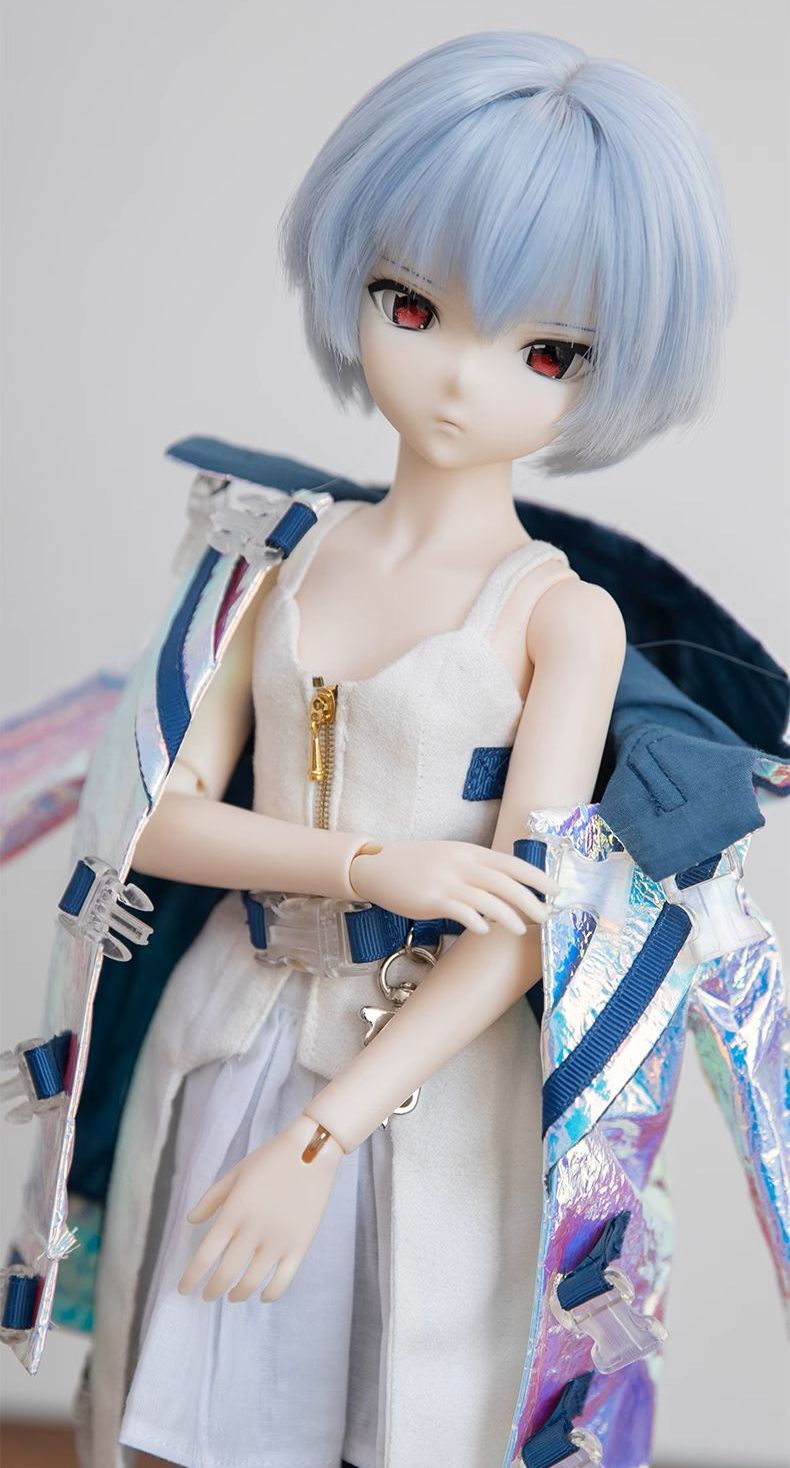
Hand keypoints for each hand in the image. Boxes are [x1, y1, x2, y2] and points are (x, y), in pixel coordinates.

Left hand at [177, 1113, 343, 1303]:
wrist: (312, 1151)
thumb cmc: (270, 1159)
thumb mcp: (235, 1173)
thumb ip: (211, 1199)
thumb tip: (191, 1221)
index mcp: (233, 1212)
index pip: (205, 1256)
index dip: (191, 1277)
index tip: (184, 1289)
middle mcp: (253, 1231)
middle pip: (226, 1274)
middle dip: (211, 1290)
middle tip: (206, 1296)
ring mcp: (278, 1241)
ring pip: (252, 1282)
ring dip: (238, 1294)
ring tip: (231, 1296)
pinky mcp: (300, 1245)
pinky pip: (283, 1280)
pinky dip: (270, 1294)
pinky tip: (262, 1295)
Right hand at [348, 838, 557, 935]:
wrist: (377, 865)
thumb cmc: (416, 864)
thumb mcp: (451, 857)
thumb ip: (476, 869)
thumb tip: (504, 891)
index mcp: (470, 852)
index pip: (512, 863)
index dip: (537, 877)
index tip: (556, 890)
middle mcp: (462, 864)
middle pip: (506, 882)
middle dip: (530, 900)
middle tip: (547, 916)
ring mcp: (446, 881)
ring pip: (488, 899)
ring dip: (509, 916)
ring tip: (522, 930)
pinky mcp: (431, 898)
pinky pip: (460, 911)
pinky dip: (476, 922)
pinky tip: (483, 931)